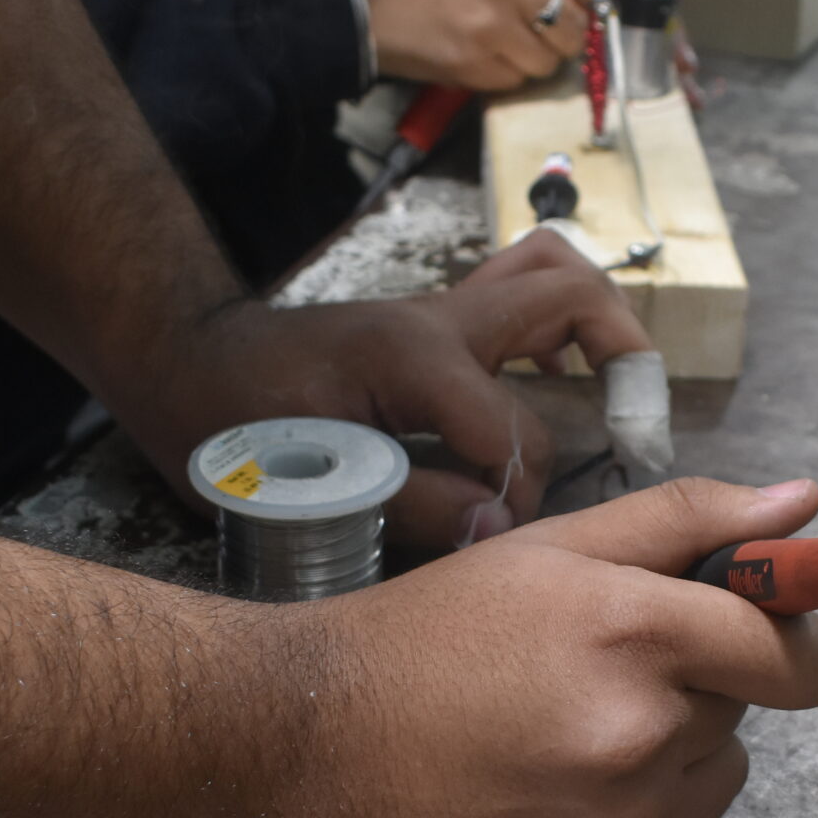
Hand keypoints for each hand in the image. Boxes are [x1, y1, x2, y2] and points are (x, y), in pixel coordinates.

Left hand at [119, 229, 653, 549]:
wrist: (181, 364)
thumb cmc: (230, 422)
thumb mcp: (311, 482)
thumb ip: (414, 508)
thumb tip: (499, 531)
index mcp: (416, 355)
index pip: (515, 433)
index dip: (519, 499)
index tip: (503, 546)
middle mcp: (441, 319)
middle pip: (570, 298)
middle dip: (620, 364)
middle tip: (635, 436)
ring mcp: (442, 313)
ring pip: (552, 271)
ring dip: (598, 324)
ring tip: (621, 399)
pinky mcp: (435, 325)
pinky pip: (519, 293)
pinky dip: (559, 324)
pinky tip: (565, 382)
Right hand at [249, 477, 817, 817]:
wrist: (307, 759)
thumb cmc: (420, 639)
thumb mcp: (545, 550)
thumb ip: (684, 521)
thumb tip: (805, 505)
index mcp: (634, 633)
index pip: (793, 649)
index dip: (803, 636)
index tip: (789, 631)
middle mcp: (644, 736)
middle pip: (746, 705)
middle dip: (697, 679)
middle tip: (593, 668)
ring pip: (715, 774)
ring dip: (671, 751)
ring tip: (562, 732)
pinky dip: (638, 815)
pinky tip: (552, 792)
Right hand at [351, 0, 597, 91]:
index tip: (572, 6)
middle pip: (572, 26)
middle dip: (563, 35)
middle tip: (542, 34)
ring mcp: (494, 29)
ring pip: (547, 61)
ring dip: (533, 59)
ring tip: (507, 46)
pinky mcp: (476, 66)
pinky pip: (515, 81)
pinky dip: (505, 75)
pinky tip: (483, 57)